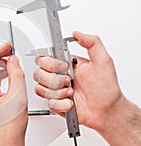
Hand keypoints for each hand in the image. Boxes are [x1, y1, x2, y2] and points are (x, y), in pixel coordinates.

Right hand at [34, 31, 140, 145]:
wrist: (107, 111)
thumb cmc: (107, 89)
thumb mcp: (103, 61)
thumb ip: (92, 42)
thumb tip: (78, 34)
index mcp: (66, 64)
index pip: (44, 58)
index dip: (50, 63)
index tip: (63, 67)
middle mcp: (59, 76)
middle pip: (38, 73)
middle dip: (55, 79)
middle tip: (68, 81)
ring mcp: (56, 90)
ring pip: (40, 88)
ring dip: (58, 92)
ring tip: (71, 92)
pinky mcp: (56, 103)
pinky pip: (48, 103)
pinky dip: (61, 104)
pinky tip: (71, 102)